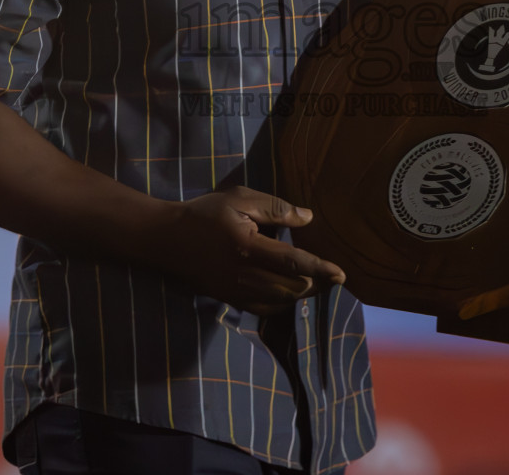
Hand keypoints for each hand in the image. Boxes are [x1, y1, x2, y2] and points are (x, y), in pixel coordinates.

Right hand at [158, 186, 345, 315]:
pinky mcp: (229, 299)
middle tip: (335, 277)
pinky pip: (264, 308)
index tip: (342, 274)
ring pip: (280, 302)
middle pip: (291, 288)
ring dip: (303, 295)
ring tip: (319, 285)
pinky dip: (283, 303)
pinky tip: (292, 293)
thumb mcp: (239, 199)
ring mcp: (235, 291)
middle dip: (317, 285)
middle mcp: (244, 275)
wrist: (166, 239)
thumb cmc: (204, 214)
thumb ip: (275, 208)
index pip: (293, 263)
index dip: (320, 270)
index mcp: (248, 247)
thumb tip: (308, 217)